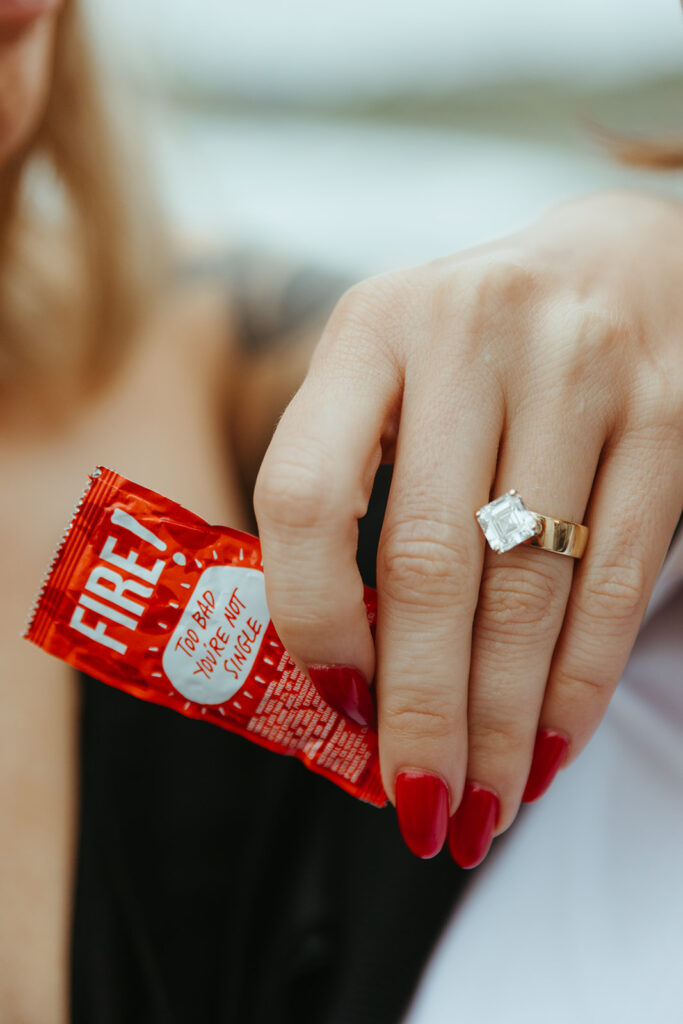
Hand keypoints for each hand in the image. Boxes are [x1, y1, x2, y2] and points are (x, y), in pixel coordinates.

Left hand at [254, 191, 682, 865]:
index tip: (333, 704)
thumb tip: (347, 678)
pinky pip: (617, 575)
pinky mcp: (671, 414)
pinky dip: (578, 678)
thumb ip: (357, 493)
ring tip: (482, 804)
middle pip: (429, 563)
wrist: (621, 262)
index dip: (310, 615)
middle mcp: (472, 336)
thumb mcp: (393, 379)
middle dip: (422, 710)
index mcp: (371, 329)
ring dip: (503, 718)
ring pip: (529, 585)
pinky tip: (550, 744)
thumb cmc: (478, 349)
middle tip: (417, 807)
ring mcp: (583, 369)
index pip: (307, 493)